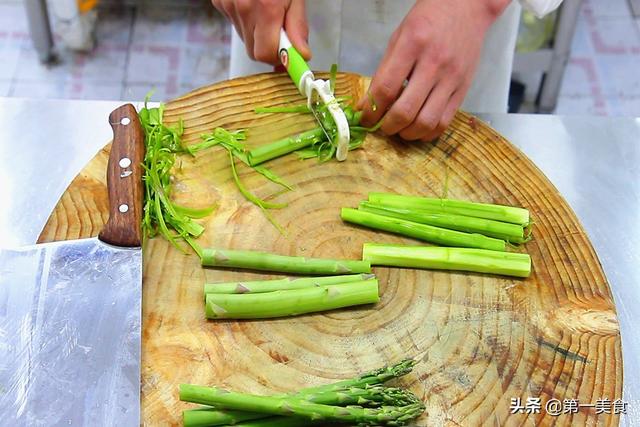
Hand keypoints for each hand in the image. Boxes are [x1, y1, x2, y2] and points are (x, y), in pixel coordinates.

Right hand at [212, 0, 310, 63]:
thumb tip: (301, 54)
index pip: (266, 54)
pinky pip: (236, 24)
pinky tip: (254, 6)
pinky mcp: (219, 2)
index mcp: (265, 8)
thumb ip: (297, 25)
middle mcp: (243, 8)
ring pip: (245, 39)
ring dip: (259, 35)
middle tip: (283, 36)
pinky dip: (247, 22)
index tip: (291, 60)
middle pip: (254, 51)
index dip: (279, 59)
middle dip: (270, 49)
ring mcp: (228, 5)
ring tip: (268, 14)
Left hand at [357, 0, 509, 140]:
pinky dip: (428, 132)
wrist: (466, 8)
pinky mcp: (463, 89)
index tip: (364, 118)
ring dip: (407, 134)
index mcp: (412, 45)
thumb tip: (368, 104)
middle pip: (406, 111)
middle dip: (387, 126)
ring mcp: (451, 78)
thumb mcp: (399, 37)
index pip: (386, 89)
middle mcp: (434, 63)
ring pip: (426, 122)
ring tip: (399, 129)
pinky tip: (418, 128)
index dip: (371, 111)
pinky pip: (445, 122)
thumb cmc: (427, 20)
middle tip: (382, 126)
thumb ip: (384, 71)